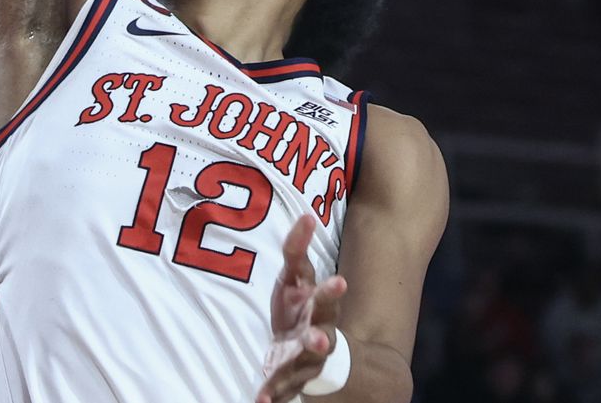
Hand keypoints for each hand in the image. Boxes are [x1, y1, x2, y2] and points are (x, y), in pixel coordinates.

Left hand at [256, 214, 347, 402]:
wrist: (304, 350)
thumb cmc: (299, 308)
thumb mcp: (296, 278)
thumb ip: (297, 250)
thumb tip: (306, 215)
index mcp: (318, 309)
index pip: (327, 298)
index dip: (331, 291)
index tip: (340, 281)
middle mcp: (317, 336)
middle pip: (323, 336)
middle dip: (322, 337)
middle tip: (321, 339)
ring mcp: (305, 360)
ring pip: (306, 366)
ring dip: (297, 373)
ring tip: (289, 377)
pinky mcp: (289, 378)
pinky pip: (283, 389)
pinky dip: (272, 394)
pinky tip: (260, 401)